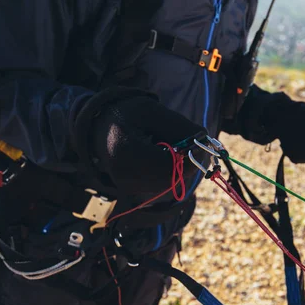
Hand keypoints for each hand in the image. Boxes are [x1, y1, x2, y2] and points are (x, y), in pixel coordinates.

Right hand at [91, 97, 206, 194]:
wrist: (99, 130)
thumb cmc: (127, 116)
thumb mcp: (152, 111)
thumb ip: (179, 125)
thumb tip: (205, 139)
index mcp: (126, 153)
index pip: (170, 164)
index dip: (192, 156)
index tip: (203, 142)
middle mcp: (125, 177)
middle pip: (172, 177)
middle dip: (188, 162)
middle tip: (192, 144)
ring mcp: (129, 189)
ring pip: (170, 184)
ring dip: (180, 167)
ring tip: (168, 146)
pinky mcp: (133, 193)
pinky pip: (163, 186)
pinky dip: (170, 172)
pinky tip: (160, 157)